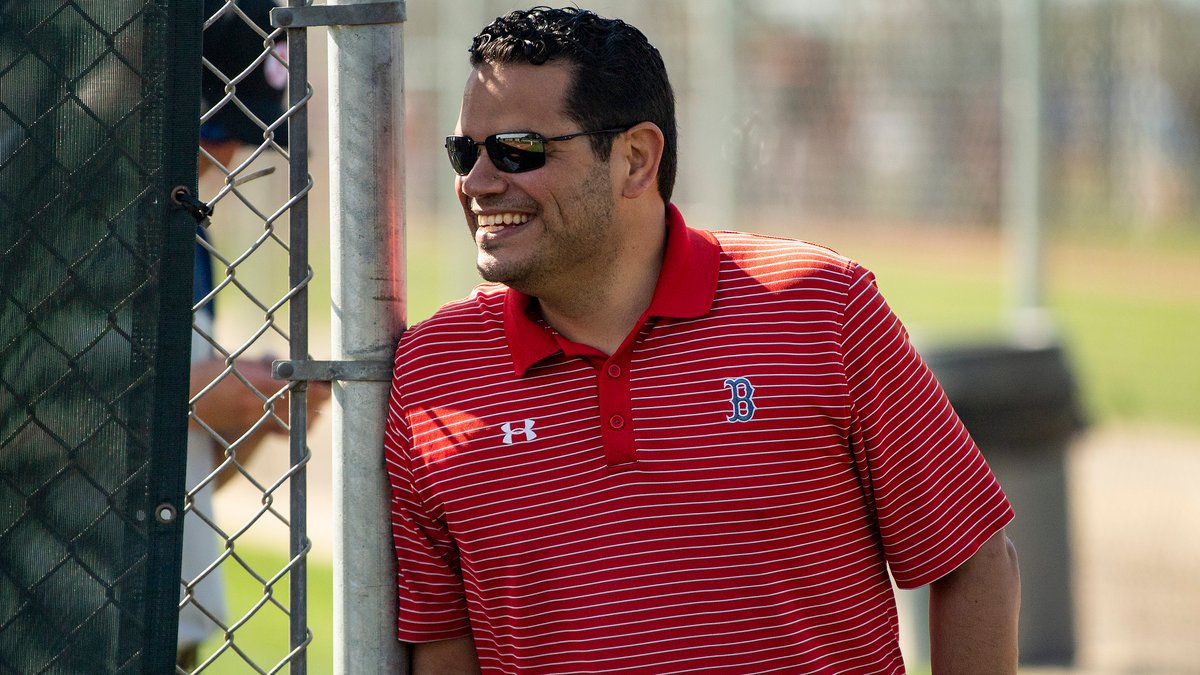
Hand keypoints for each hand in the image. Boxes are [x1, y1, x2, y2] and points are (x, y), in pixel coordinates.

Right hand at [190, 356, 331, 484]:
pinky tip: (301, 418)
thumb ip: (266, 365)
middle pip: (301, 405)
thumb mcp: (239, 362)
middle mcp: (257, 404)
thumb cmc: (210, 375)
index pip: (296, 386)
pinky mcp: (251, 430)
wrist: (181, 398)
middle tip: (327, 387)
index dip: (317, 385)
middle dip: (318, 397)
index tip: (328, 380)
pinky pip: (282, 431)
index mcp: (255, 383)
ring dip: (310, 411)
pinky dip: (295, 425)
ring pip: (295, 420)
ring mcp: (254, 420)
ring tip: (318, 400)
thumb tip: (292, 363)